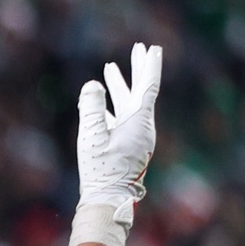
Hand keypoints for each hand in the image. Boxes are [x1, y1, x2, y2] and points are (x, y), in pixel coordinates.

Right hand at [76, 42, 162, 217]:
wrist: (109, 197)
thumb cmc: (101, 168)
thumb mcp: (92, 136)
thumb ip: (91, 108)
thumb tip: (91, 85)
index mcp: (139, 121)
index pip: (148, 86)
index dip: (150, 66)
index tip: (152, 48)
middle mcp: (141, 125)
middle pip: (140, 90)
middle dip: (137, 69)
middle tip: (138, 48)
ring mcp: (134, 135)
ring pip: (129, 103)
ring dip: (120, 86)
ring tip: (110, 69)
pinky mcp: (126, 144)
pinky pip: (120, 117)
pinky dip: (111, 105)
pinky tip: (101, 103)